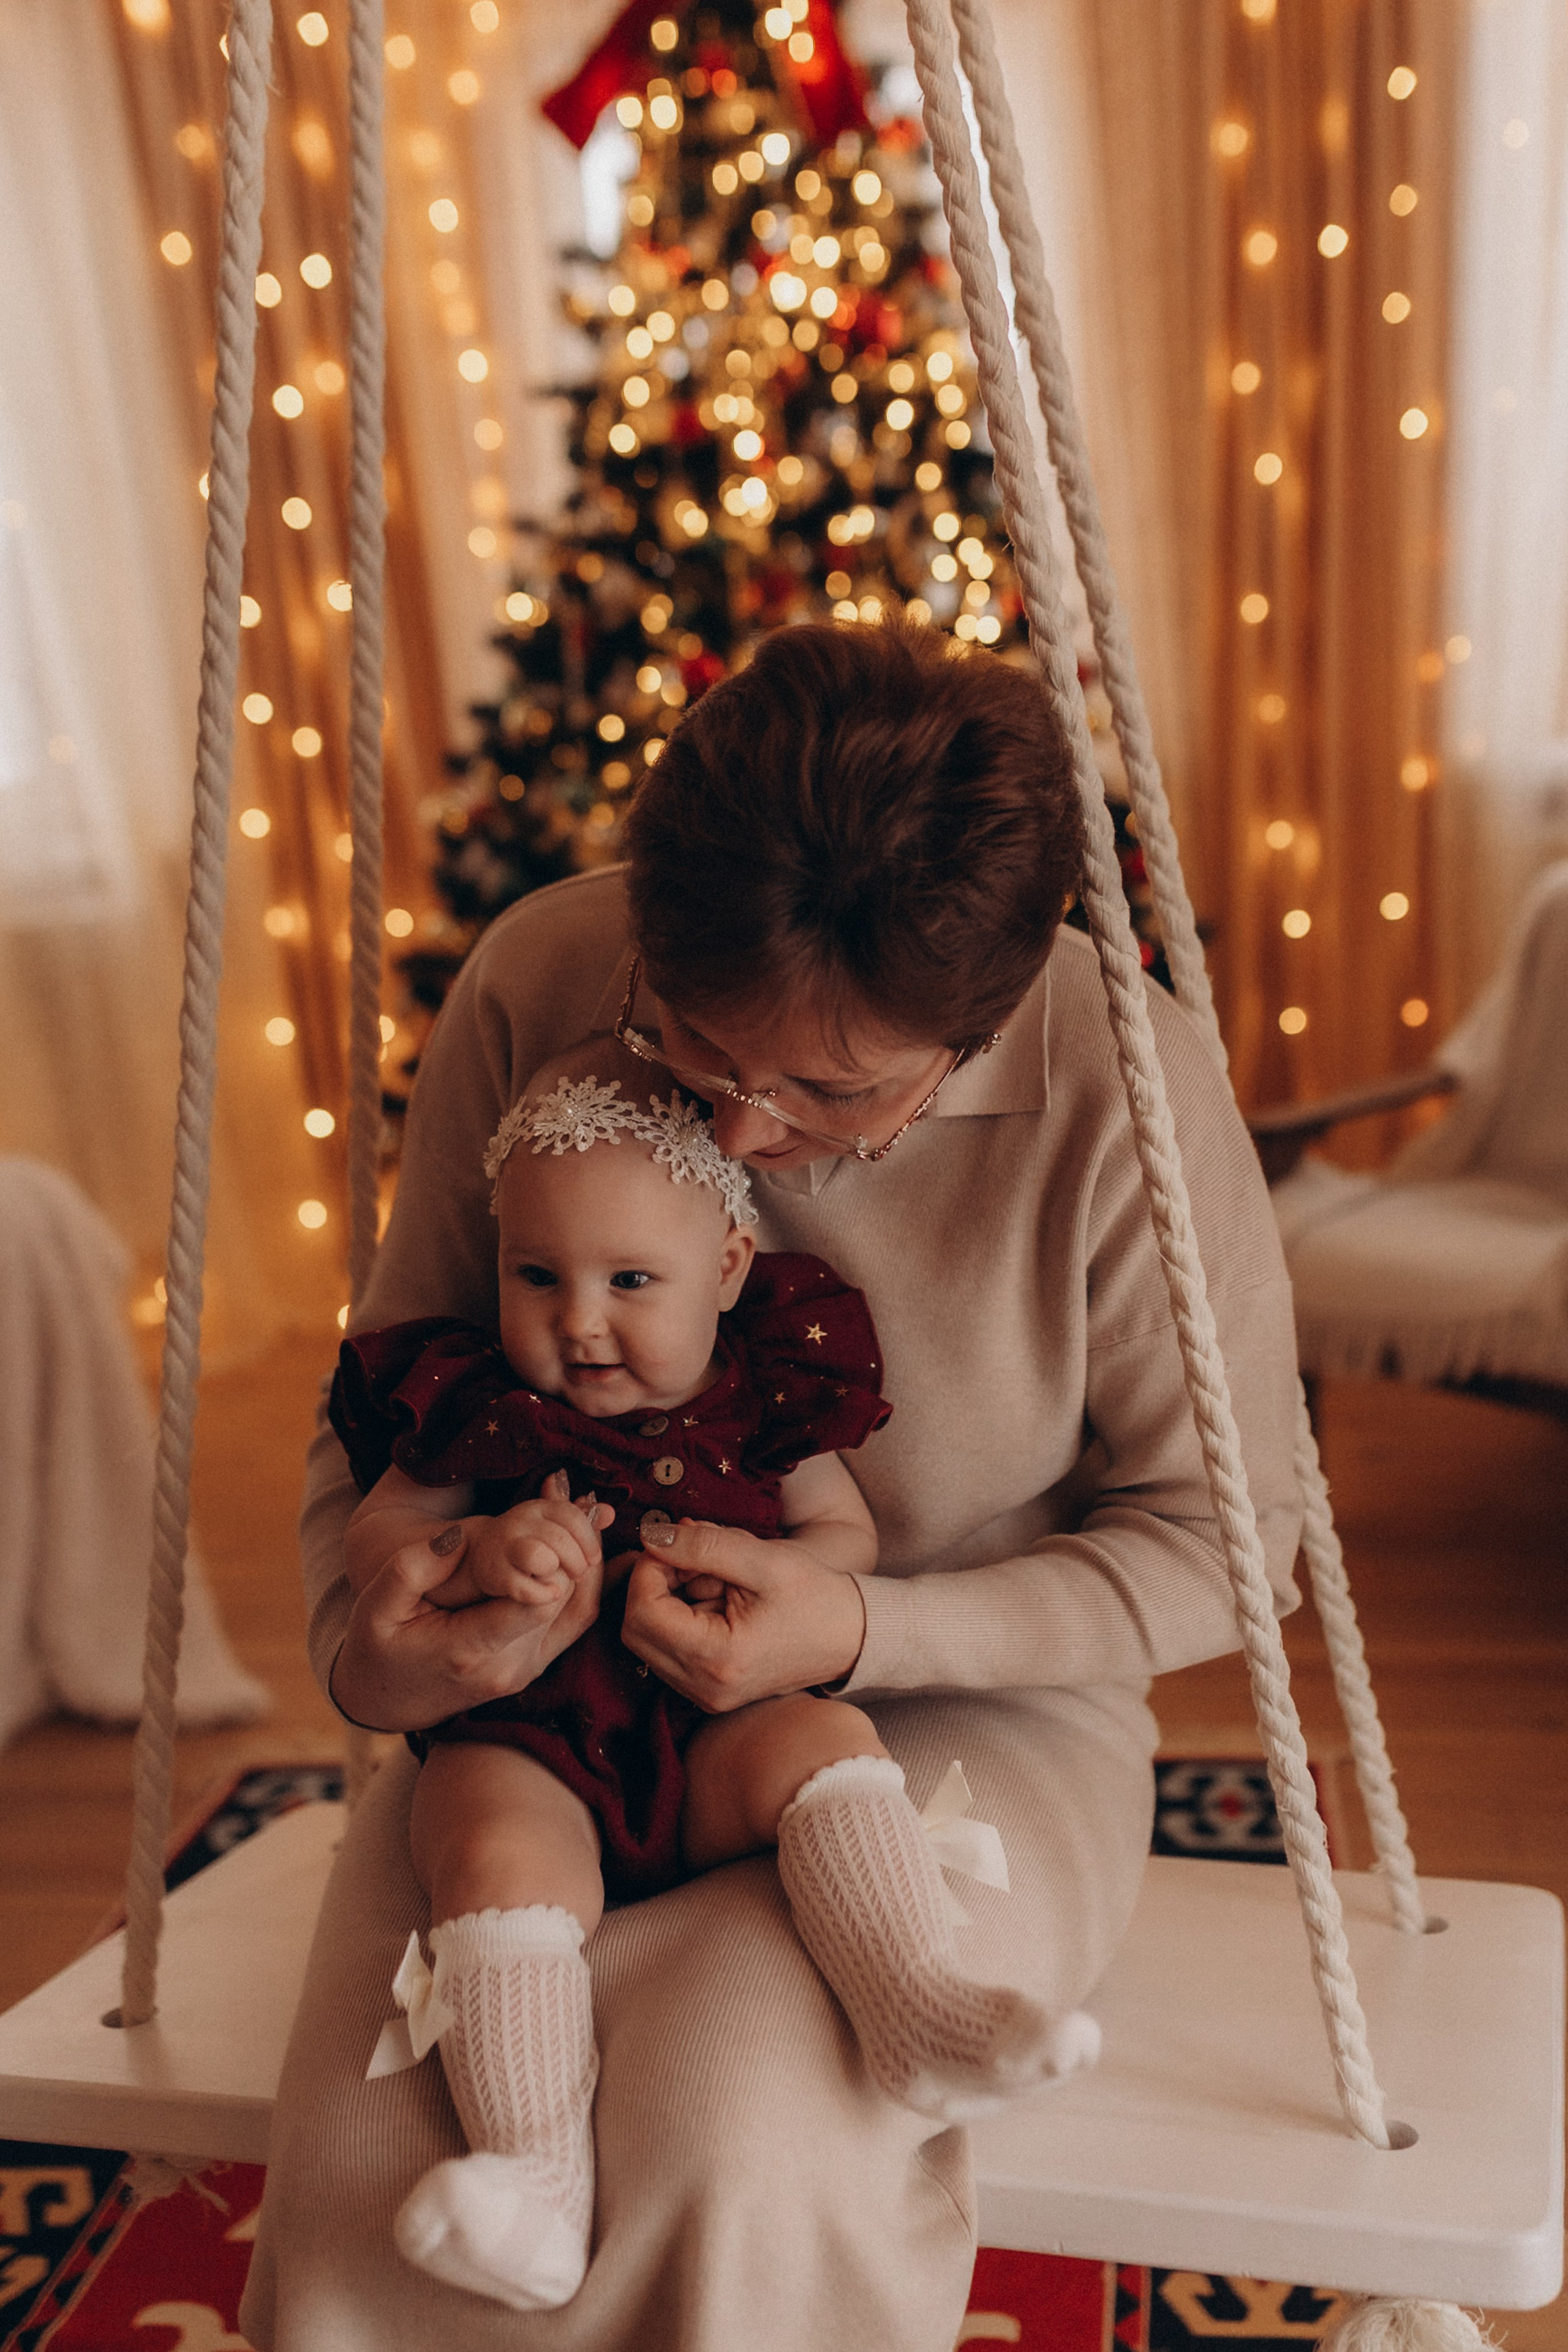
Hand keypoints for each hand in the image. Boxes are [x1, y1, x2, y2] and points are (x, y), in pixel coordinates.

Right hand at [331, 1472, 609, 1731]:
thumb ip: (411, 1569)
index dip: (553, 1554)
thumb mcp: (375, 1608)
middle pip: (567, 1599)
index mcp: (471, 1649)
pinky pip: (576, 1620)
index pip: (538, 1601)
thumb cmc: (378, 1647)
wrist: (388, 1700)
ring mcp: (527, 1669)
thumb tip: (456, 1536)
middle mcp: (509, 1666)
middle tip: (576, 1494)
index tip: (550, 1509)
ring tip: (584, 1511)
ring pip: (580, 1608)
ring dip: (587, 1559)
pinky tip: (580, 1543)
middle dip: (574, 1545)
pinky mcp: (536, 1664)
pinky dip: (583, 1579)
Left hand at [620, 1519, 865, 1712]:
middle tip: (687, 1556)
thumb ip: (703, 1545)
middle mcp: (703, 1688)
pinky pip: (668, 1650)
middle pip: (635, 1630)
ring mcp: (704, 1695)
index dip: (647, 1569)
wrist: (851, 1636)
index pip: (642, 1613)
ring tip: (710, 1575)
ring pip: (648, 1640)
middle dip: (651, 1584)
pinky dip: (678, 1617)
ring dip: (665, 1599)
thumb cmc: (815, 1596)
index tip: (675, 1543)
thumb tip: (651, 1537)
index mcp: (718, 1660)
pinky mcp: (708, 1690)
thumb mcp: (763, 1559)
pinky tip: (713, 1597)